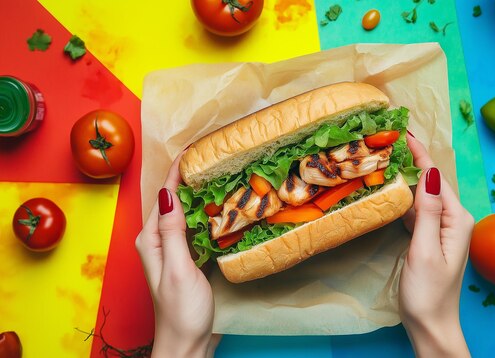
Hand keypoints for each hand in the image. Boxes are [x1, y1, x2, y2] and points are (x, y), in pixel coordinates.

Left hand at [135, 154, 220, 356]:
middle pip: (174, 200)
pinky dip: (207, 215)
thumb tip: (167, 193)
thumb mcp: (178, 269)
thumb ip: (172, 232)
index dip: (177, 170)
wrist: (186, 345)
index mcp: (151, 239)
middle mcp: (159, 241)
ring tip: (220, 175)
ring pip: (186, 213)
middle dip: (190, 177)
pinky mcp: (187, 259)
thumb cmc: (181, 311)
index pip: (164, 195)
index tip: (195, 148)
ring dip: (200, 194)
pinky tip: (221, 209)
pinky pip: (195, 228)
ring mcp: (173, 250)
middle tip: (213, 157)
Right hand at [399, 135, 473, 356]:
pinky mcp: (430, 237)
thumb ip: (428, 212)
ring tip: (386, 156)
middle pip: (431, 182)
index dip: (419, 153)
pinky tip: (391, 189)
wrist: (431, 325)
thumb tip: (430, 174)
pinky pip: (418, 209)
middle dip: (412, 159)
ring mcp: (442, 228)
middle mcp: (453, 219)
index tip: (402, 130)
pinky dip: (404, 197)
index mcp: (457, 219)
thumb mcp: (425, 250)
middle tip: (388, 139)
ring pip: (423, 194)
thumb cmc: (428, 293)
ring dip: (406, 176)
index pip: (436, 177)